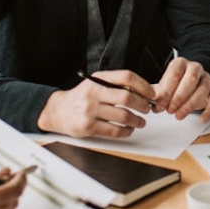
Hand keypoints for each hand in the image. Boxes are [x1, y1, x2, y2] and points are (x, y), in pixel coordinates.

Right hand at [36, 70, 155, 137]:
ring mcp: (90, 110)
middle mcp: (94, 92)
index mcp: (99, 79)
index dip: (143, 86)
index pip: (126, 77)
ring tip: (140, 122)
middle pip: (127, 98)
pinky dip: (126, 132)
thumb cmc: (82, 97)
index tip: (151, 94)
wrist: (58, 110)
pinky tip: (128, 130)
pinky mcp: (88, 126)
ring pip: (123, 116)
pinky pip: (114, 131)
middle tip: (147, 109)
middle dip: (143, 105)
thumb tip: (144, 92)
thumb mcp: (96, 85)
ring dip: (137, 121)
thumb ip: (116, 86)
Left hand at [154, 56, 209, 122]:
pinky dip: (209, 111)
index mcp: (181, 64)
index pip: (175, 74)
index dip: (167, 90)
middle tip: (170, 110)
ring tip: (179, 115)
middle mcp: (195, 68)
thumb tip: (152, 105)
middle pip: (190, 80)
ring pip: (202, 90)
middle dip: (179, 97)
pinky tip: (201, 119)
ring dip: (190, 105)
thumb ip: (157, 94)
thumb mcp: (164, 85)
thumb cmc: (176, 83)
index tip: (161, 103)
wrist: (192, 80)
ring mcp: (207, 79)